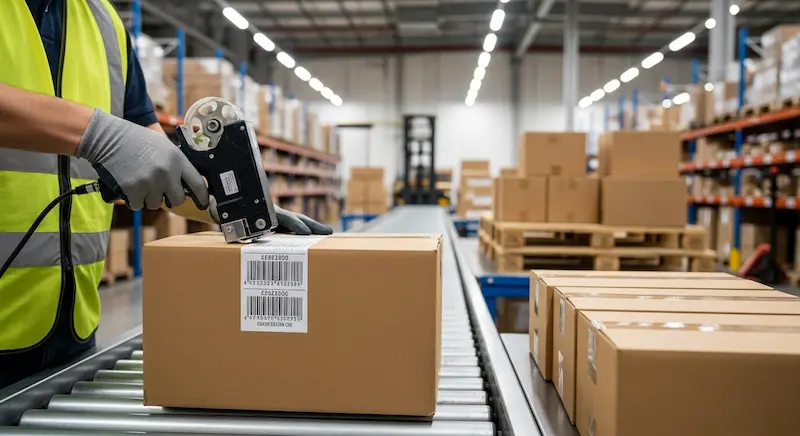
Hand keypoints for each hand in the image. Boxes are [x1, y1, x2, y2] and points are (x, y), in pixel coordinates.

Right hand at [76, 110, 208, 210]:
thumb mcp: (163, 145)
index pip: (198, 183)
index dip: (202, 196)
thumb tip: (188, 183)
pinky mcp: (134, 190)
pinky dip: (133, 199)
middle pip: (178, 199)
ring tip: (140, 180)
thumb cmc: (134, 140)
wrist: (107, 138)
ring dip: (148, 197)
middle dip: (169, 198)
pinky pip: (138, 205)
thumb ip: (176, 163)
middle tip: (159, 189)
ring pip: (156, 204)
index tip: (203, 204)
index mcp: (177, 159)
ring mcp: (151, 182)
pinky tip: (129, 184)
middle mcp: (167, 172)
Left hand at [208, 199, 331, 234]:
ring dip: (312, 228)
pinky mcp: (274, 223)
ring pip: (297, 221)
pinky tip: (310, 239)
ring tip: (327, 234)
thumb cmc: (224, 212)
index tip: (305, 233)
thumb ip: (235, 223)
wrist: (220, 205)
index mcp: (263, 212)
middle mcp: (272, 213)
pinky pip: (291, 227)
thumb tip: (238, 229)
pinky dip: (302, 232)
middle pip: (297, 218)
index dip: (295, 225)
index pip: (283, 218)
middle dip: (313, 226)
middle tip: (329, 233)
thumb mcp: (229, 217)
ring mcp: (275, 217)